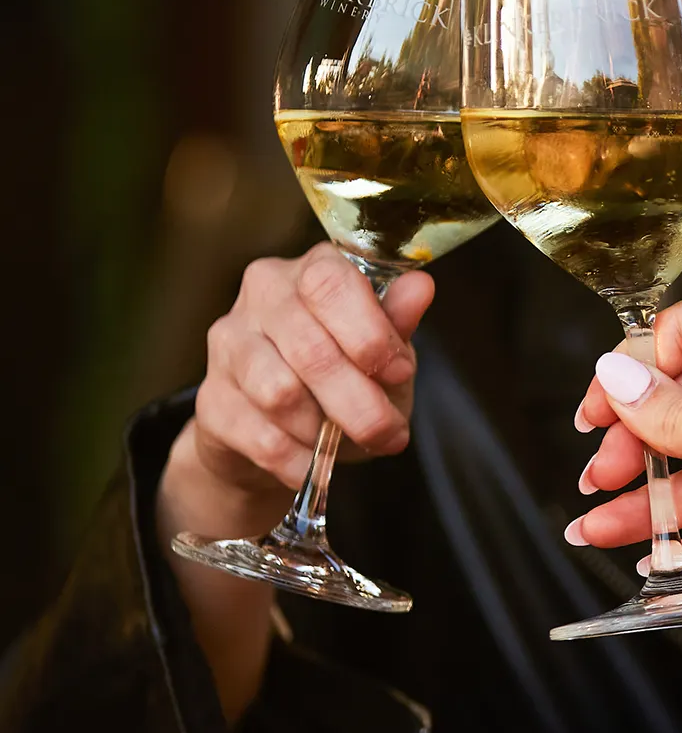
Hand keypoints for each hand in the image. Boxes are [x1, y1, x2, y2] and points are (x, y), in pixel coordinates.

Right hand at [159, 244, 433, 549]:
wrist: (274, 429)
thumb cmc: (340, 375)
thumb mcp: (380, 350)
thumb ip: (396, 322)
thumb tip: (420, 287)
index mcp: (310, 269)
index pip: (330, 283)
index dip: (369, 333)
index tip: (398, 372)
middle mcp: (263, 295)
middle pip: (310, 349)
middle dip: (358, 401)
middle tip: (388, 432)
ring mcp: (229, 344)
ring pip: (280, 393)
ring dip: (324, 430)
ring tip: (344, 442)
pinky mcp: (210, 399)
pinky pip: (260, 436)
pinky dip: (298, 459)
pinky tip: (313, 463)